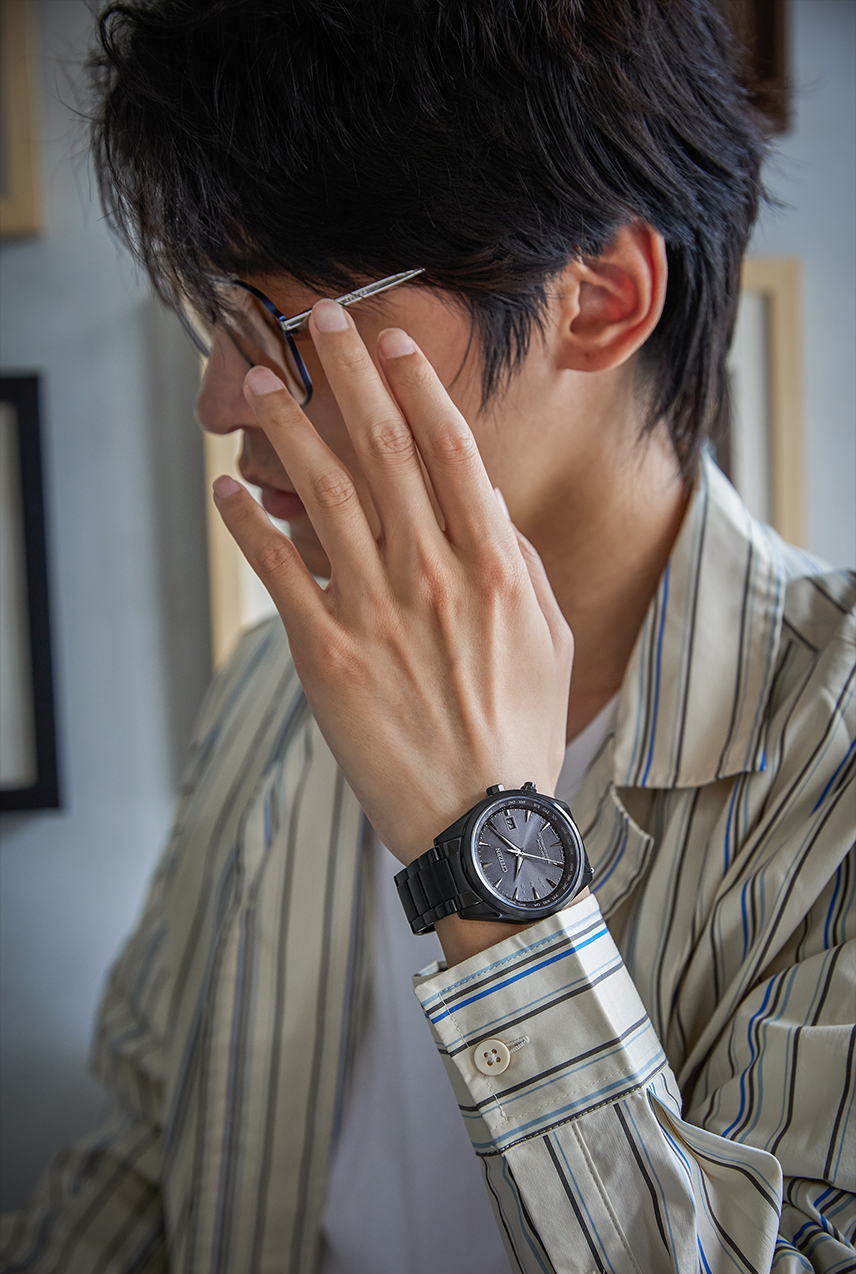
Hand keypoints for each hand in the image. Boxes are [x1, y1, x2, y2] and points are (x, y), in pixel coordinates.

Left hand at [212, 299, 573, 863]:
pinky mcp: (330, 657)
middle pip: (384, 453)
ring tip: (259, 384)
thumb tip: (487, 509)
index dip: (416, 388)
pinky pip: (283, 574)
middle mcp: (436, 576)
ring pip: (326, 498)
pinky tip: (228, 489)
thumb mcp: (550, 638)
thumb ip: (521, 565)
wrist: (480, 820)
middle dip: (346, 377)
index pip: (450, 453)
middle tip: (317, 323)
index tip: (389, 344)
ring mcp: (379, 614)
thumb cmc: (520, 729)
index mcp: (495, 567)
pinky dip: (252, 525)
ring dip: (288, 432)